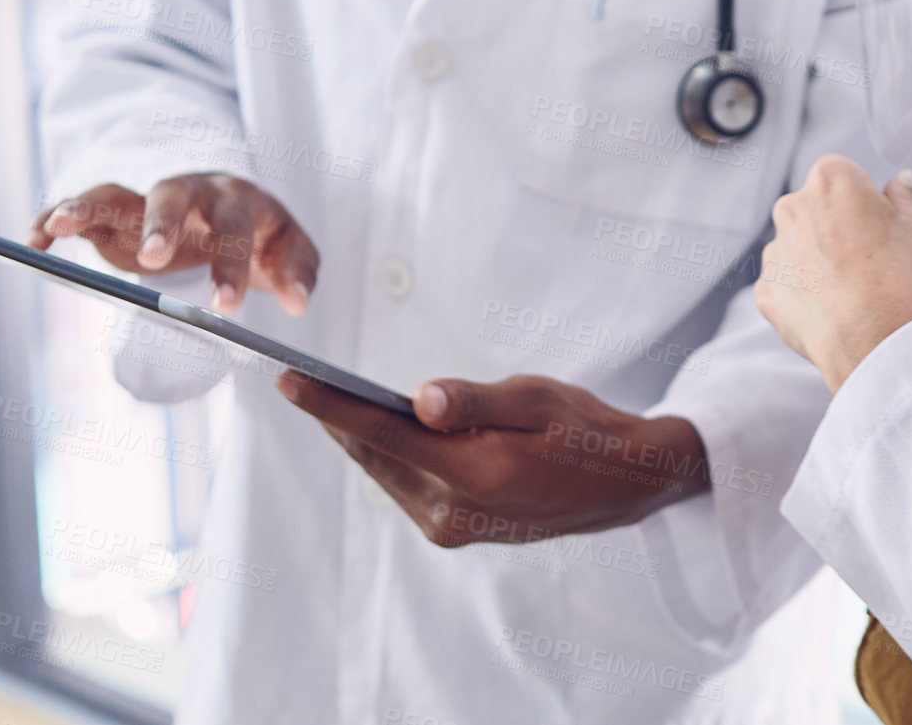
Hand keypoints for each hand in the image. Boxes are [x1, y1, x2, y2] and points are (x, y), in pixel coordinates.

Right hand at [29, 175, 319, 315]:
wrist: (238, 218)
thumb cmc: (264, 235)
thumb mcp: (290, 251)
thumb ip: (298, 273)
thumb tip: (298, 301)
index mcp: (236, 198)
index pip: (233, 224)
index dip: (229, 262)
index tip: (225, 304)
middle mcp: (189, 191)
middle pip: (172, 195)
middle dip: (162, 225)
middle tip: (156, 261)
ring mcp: (147, 201)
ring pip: (116, 193)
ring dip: (88, 206)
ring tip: (60, 227)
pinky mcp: (116, 218)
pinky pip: (82, 212)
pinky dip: (54, 218)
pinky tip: (35, 241)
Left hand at [277, 373, 709, 545]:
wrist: (622, 486)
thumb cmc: (584, 430)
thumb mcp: (537, 398)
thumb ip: (476, 401)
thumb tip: (419, 400)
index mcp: (477, 474)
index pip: (385, 434)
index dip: (332, 406)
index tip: (289, 381)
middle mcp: (456, 512)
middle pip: (376, 456)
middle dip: (338, 418)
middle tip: (303, 380)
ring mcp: (453, 528)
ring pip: (386, 473)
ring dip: (362, 438)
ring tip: (333, 399)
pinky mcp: (455, 532)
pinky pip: (405, 486)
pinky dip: (389, 456)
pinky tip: (383, 430)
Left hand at [754, 154, 911, 391]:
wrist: (878, 340)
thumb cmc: (902, 280)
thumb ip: (904, 198)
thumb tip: (900, 183)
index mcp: (830, 181)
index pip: (842, 174)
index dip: (863, 199)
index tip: (878, 222)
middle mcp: (793, 208)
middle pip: (813, 208)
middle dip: (834, 226)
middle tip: (868, 259)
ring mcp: (776, 251)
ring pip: (797, 247)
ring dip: (817, 260)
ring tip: (852, 290)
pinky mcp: (767, 291)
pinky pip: (786, 285)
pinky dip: (804, 294)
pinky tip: (832, 310)